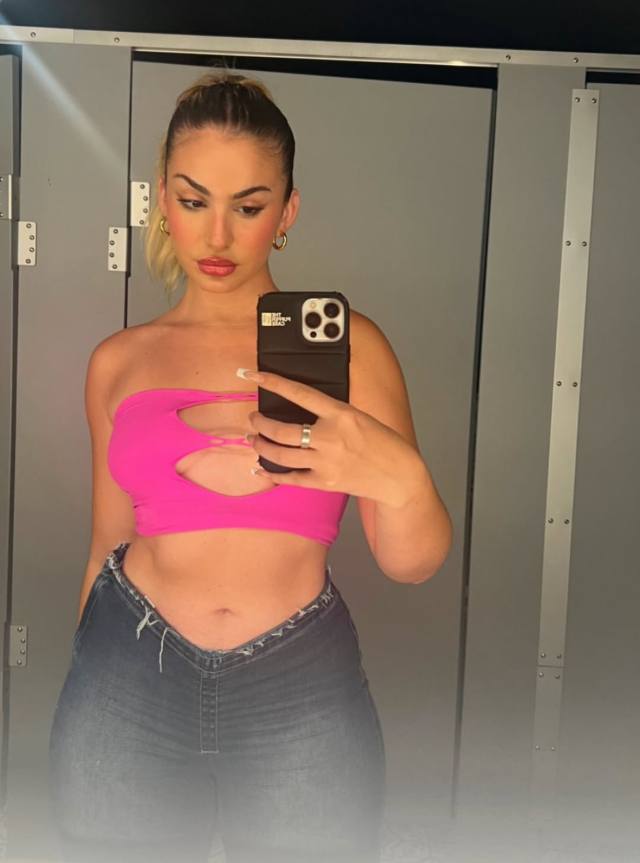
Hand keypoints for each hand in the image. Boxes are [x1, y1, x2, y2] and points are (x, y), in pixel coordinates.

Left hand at [243, 370, 422, 506]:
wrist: (398, 475)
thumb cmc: (382, 443)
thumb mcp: (359, 416)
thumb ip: (331, 413)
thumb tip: (300, 409)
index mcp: (340, 414)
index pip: (299, 393)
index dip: (273, 382)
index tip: (252, 375)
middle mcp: (330, 437)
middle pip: (281, 430)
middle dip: (259, 423)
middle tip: (253, 419)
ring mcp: (326, 462)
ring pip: (280, 454)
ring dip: (260, 446)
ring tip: (254, 439)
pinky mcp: (325, 482)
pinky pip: (290, 479)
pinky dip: (271, 474)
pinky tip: (260, 469)